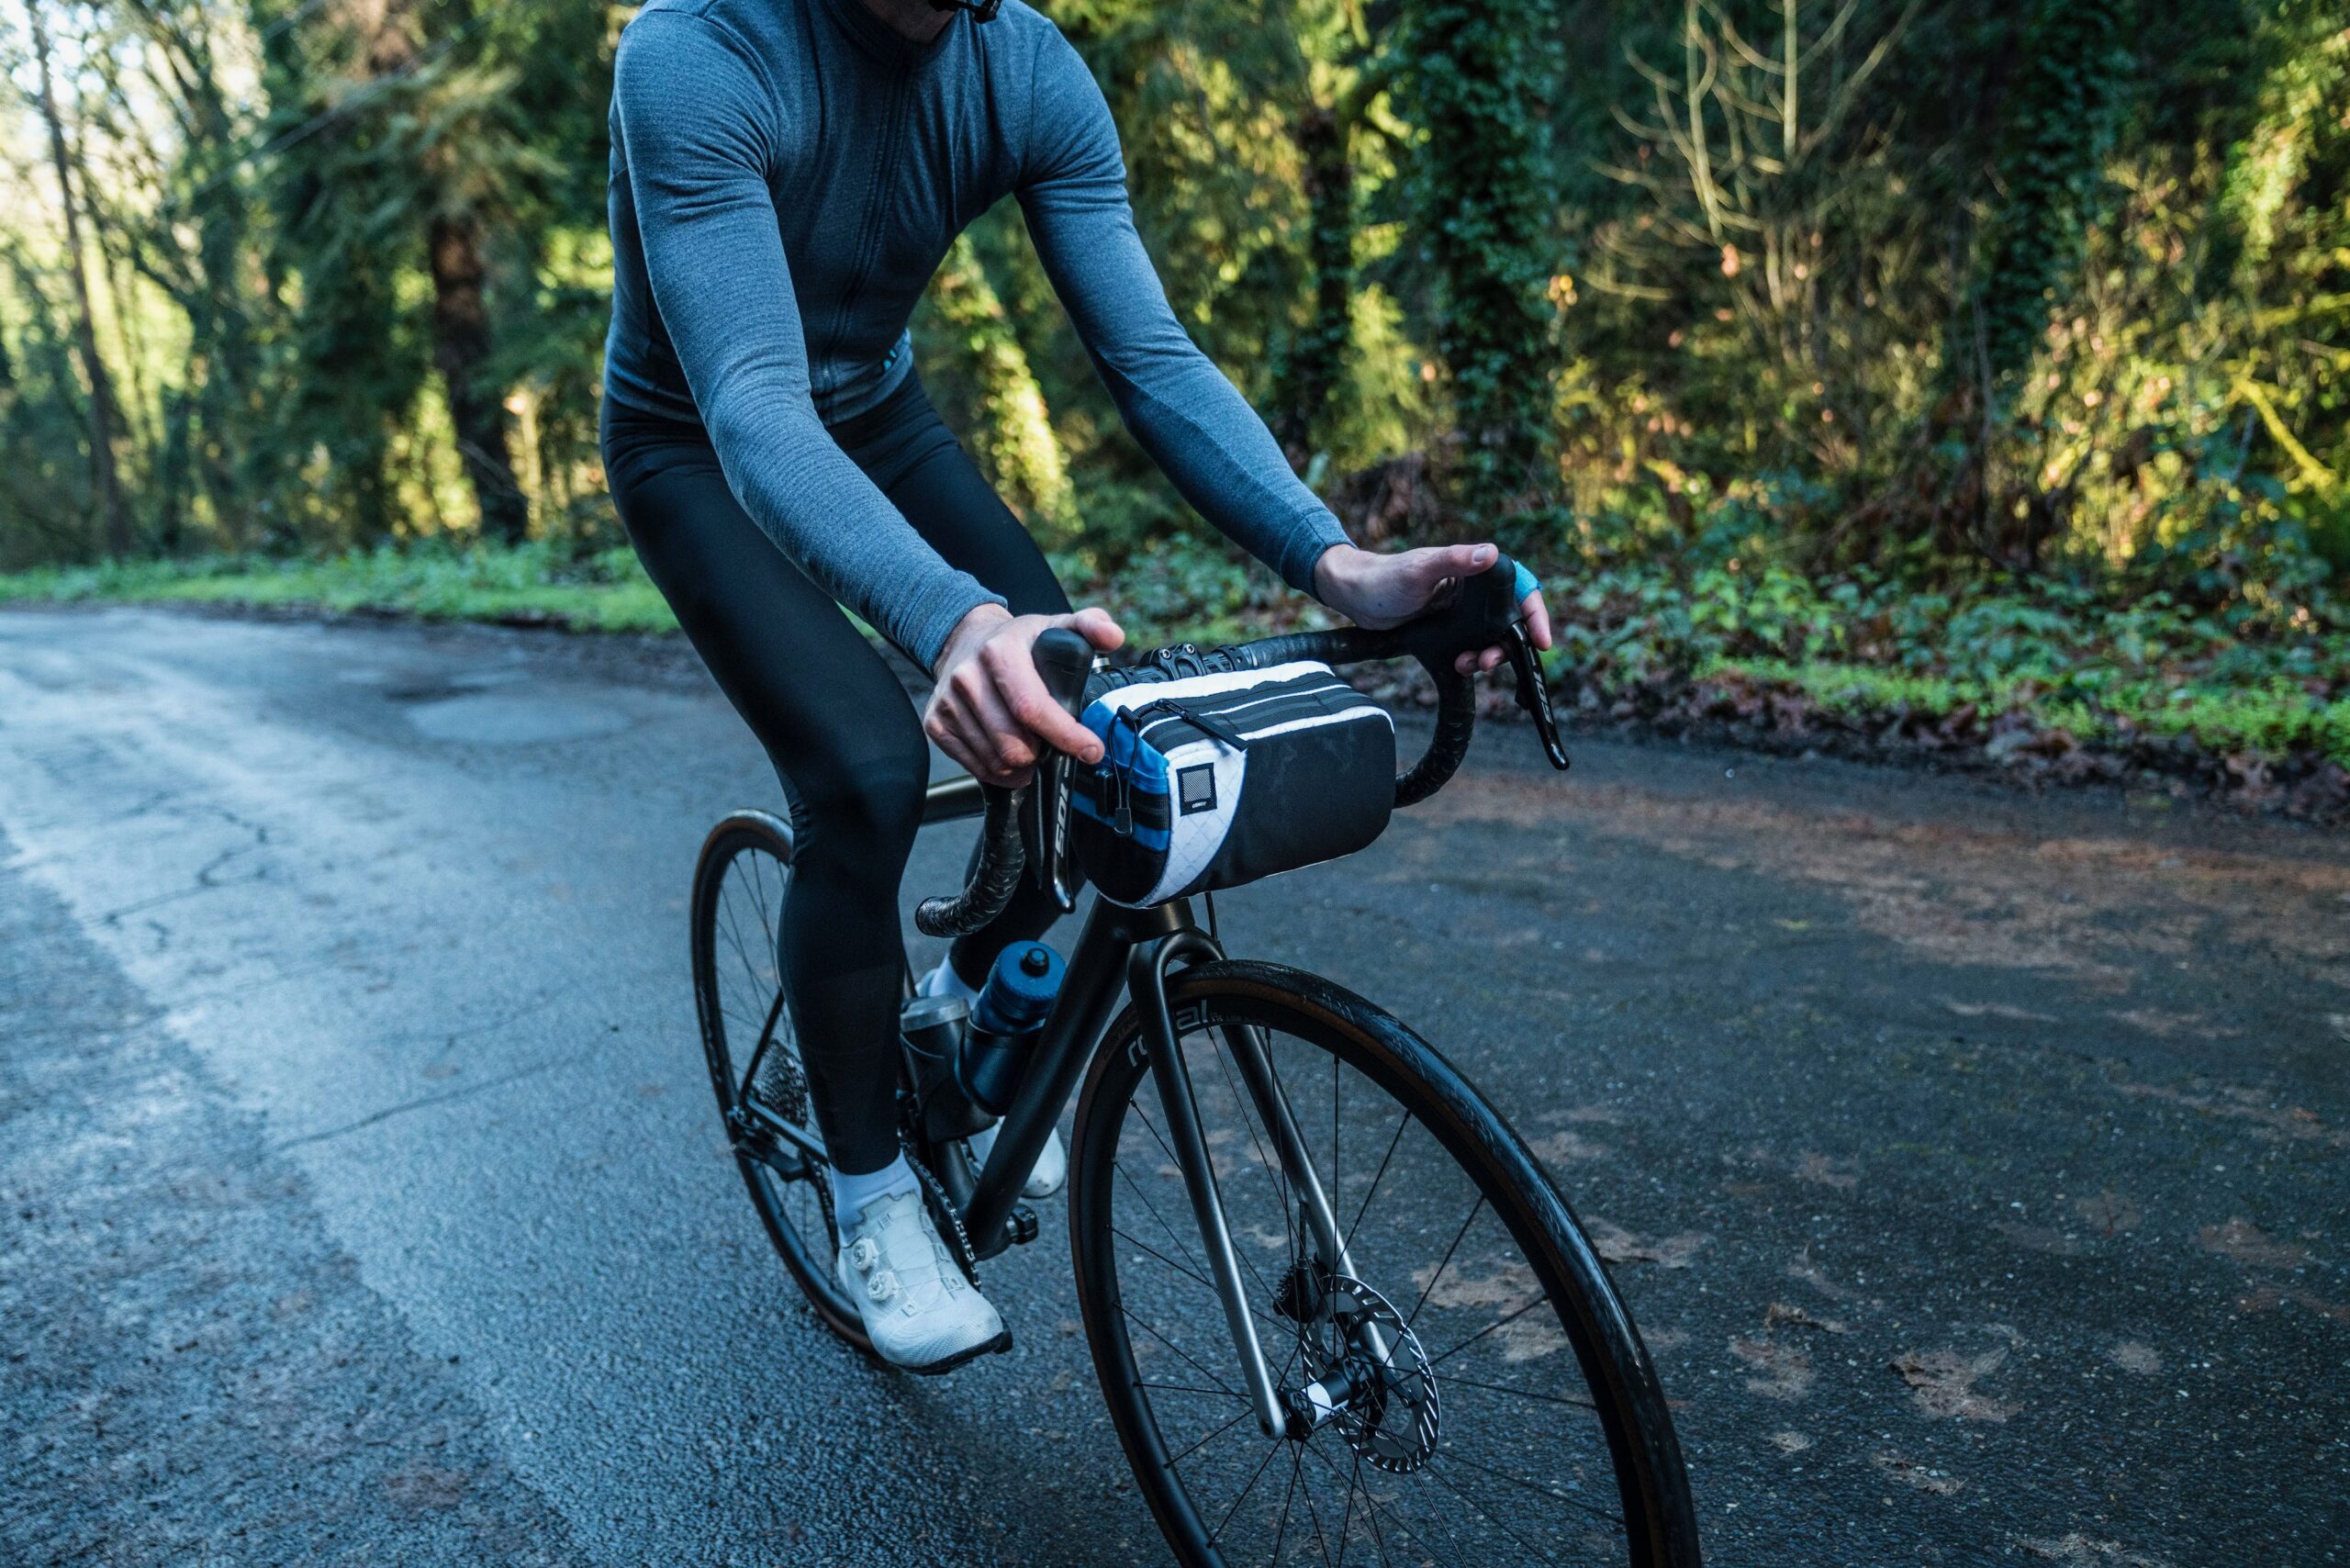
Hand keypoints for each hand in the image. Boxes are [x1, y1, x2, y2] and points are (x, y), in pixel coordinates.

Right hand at [927, 604, 1125, 787]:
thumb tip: (1113, 636)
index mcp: (999, 652)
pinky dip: (997, 770)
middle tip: (1054, 746)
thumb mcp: (1055, 624)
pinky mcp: (936, 723)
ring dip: (1021, 766)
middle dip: (1043, 754)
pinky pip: (973, 766)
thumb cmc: (1017, 641)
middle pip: (1013, 743)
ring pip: (995, 760)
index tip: (1091, 750)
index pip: (1032, 708)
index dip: (1066, 735)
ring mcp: (948, 703)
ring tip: (1032, 750)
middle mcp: (967, 677)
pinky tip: (1009, 755)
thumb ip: (1090, 625)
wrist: (964, 639)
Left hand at [1312, 542, 1552, 674]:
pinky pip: (1471, 647)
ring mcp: (1462, 613)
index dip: (1535, 612)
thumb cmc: (1384, 576)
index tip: (1541, 639)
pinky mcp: (1449, 631)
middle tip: (1490, 661)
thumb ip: (1455, 561)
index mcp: (1473, 569)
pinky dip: (1470, 661)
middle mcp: (1473, 591)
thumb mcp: (1420, 569)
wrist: (1353, 597)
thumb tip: (1491, 553)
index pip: (1519, 586)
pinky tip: (1458, 665)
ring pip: (1492, 637)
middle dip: (1509, 643)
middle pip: (1510, 618)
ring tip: (1469, 664)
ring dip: (1488, 655)